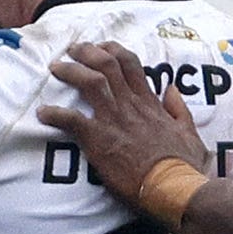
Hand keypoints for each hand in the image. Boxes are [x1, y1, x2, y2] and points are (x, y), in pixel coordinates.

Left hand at [41, 40, 211, 201]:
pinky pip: (71, 119)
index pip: (130, 65)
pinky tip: (43, 113)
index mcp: (149, 103)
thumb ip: (179, 109)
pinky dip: (54, 114)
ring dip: (70, 71)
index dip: (114, 50)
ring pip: (90, 82)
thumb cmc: (182, 165)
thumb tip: (171, 89)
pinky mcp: (99, 139)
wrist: (172, 186)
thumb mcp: (189, 132)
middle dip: (87, 52)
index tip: (102, 47)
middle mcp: (130, 105)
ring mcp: (114, 119)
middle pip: (107, 64)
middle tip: (72, 50)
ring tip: (56, 67)